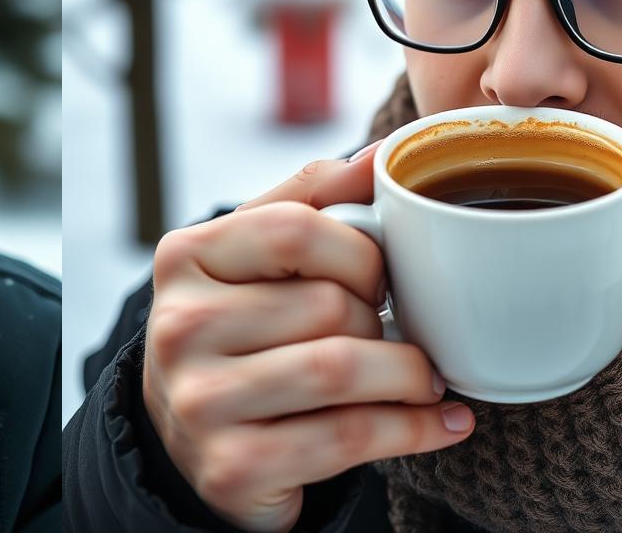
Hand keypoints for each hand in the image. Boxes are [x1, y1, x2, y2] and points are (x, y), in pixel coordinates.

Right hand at [142, 150, 471, 532]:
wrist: (186, 440)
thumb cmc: (238, 329)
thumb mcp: (254, 255)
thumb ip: (312, 198)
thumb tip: (385, 153)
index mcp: (185, 256)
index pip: (295, 228)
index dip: (360, 251)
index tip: (383, 276)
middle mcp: (180, 325)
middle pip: (325, 305)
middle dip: (384, 320)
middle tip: (401, 332)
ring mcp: (201, 401)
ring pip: (339, 371)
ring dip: (408, 375)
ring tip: (428, 377)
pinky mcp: (233, 468)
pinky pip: (345, 439)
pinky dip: (411, 430)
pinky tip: (441, 424)